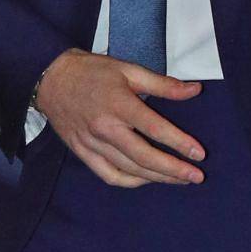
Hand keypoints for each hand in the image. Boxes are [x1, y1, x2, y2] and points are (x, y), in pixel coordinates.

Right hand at [34, 49, 206, 187]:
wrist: (52, 79)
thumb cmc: (93, 72)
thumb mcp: (129, 70)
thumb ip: (163, 84)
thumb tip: (195, 90)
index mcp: (120, 105)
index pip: (155, 129)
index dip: (180, 144)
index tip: (199, 154)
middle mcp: (106, 128)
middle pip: (144, 157)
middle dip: (173, 170)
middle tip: (196, 176)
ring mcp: (92, 144)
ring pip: (129, 170)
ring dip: (157, 178)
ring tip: (179, 179)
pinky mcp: (82, 153)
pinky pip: (109, 175)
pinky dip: (130, 182)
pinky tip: (147, 180)